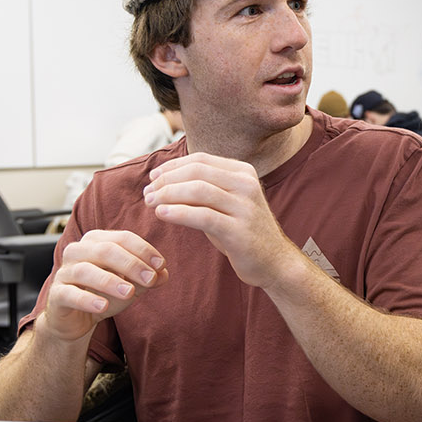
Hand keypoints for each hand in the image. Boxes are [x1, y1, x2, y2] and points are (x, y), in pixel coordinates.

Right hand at [39, 229, 167, 342]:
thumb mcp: (131, 285)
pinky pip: (70, 294)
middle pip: (105, 250)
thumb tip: (164, 274)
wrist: (76, 319)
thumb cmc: (103, 294)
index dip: (143, 250)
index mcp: (96, 242)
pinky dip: (87, 299)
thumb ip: (147, 278)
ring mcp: (64, 272)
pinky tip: (104, 306)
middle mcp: (77, 252)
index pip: (122, 238)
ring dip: (110, 281)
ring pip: (85, 270)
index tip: (161, 265)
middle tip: (150, 279)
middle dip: (131, 264)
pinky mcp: (56, 295)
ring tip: (130, 293)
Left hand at [143, 153, 299, 289]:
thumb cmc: (242, 232)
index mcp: (243, 172)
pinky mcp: (239, 231)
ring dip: (168, 195)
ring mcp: (245, 207)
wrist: (274, 261)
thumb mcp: (226, 203)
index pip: (200, 159)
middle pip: (197, 171)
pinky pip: (203, 216)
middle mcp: (246, 185)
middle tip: (148, 193)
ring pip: (198, 190)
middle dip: (166, 180)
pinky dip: (178, 213)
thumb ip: (203, 189)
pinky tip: (162, 214)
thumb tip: (162, 181)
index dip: (172, 166)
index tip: (153, 178)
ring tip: (151, 203)